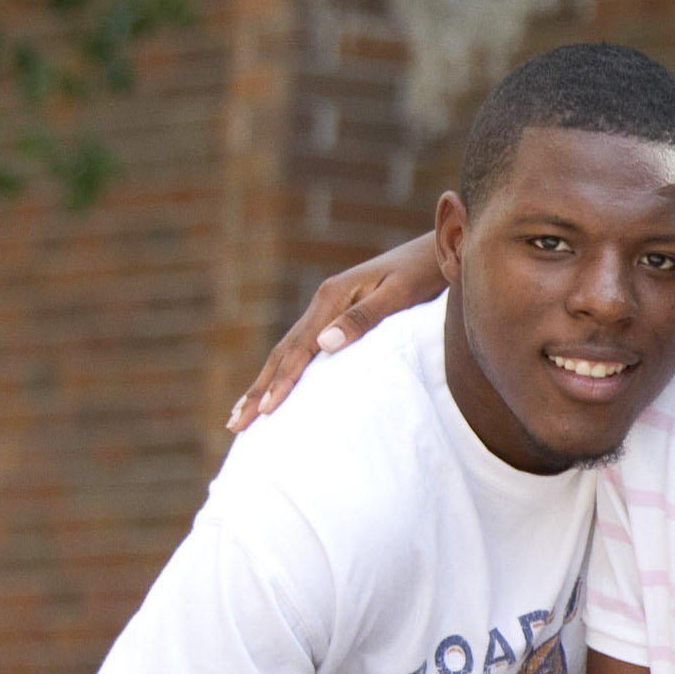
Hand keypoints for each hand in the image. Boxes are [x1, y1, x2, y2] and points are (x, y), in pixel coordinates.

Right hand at [228, 234, 443, 430]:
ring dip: (264, 382)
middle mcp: (324, 301)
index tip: (265, 412)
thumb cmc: (424, 273)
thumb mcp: (399, 294)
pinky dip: (285, 369)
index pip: (299, 349)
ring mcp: (328, 306)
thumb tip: (324, 344)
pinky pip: (303, 346)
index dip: (281, 382)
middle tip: (235, 424)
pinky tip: (279, 384)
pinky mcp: (337, 312)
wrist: (438, 249)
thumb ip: (364, 318)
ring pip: (287, 350)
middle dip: (258, 390)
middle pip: (282, 352)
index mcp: (332, 297)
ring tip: (242, 413)